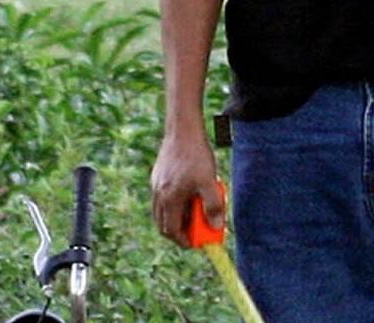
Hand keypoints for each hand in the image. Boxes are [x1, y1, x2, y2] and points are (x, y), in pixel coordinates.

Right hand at [150, 129, 222, 247]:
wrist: (183, 131)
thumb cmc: (197, 156)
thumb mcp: (209, 183)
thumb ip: (213, 206)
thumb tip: (217, 226)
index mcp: (168, 200)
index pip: (171, 230)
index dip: (184, 240)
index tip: (197, 243)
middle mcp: (158, 195)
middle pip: (165, 223)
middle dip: (182, 230)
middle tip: (199, 229)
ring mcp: (156, 185)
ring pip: (164, 211)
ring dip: (180, 215)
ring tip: (199, 208)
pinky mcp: (158, 177)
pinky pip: (165, 197)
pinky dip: (177, 202)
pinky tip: (193, 192)